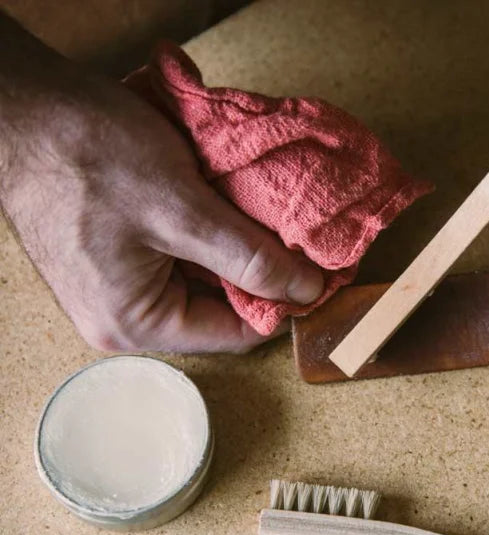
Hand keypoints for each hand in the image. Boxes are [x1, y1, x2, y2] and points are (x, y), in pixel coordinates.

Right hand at [0, 15, 322, 352]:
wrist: (20, 104)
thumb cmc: (87, 154)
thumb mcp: (184, 209)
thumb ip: (250, 257)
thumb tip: (307, 289)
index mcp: (139, 324)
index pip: (238, 332)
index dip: (282, 300)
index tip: (314, 266)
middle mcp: (127, 319)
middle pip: (221, 308)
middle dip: (256, 270)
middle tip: (289, 231)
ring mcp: (118, 290)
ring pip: (203, 280)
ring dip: (232, 247)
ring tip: (252, 212)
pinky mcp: (116, 260)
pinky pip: (179, 258)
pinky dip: (205, 233)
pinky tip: (219, 204)